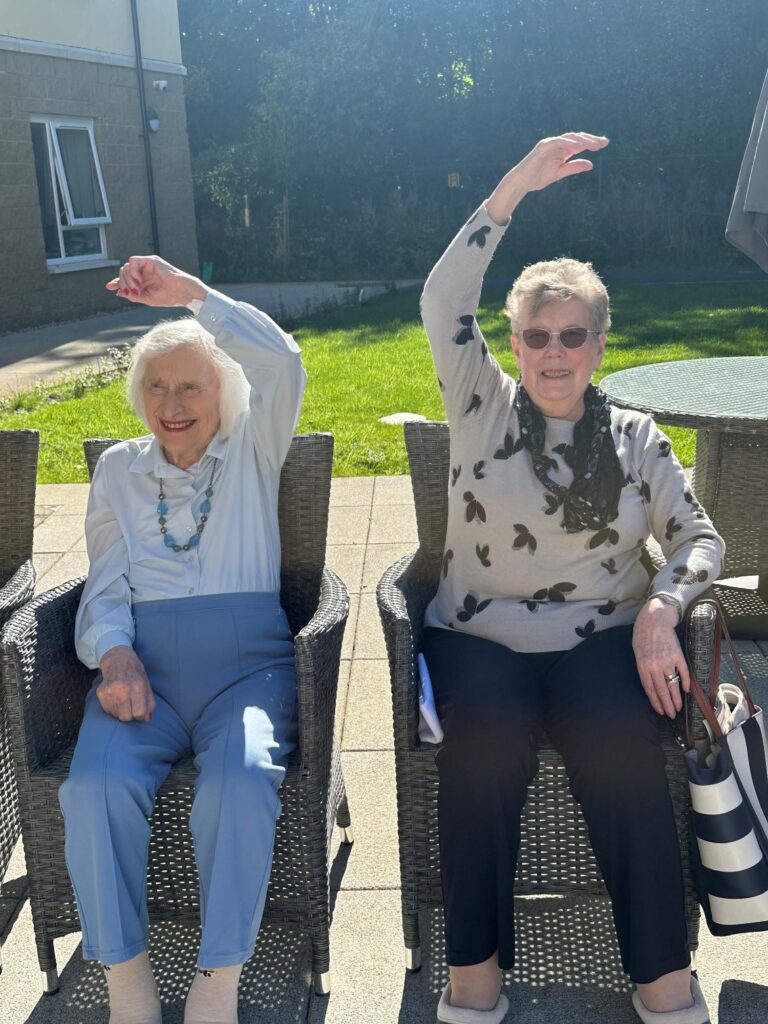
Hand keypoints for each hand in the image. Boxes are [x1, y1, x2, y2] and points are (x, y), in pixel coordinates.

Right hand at [97, 645, 155, 722]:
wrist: (118, 660)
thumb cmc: (135, 674)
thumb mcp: (147, 685)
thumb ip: (149, 703)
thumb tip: (147, 719)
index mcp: (137, 686)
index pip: (139, 713)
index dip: (140, 714)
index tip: (139, 709)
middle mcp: (122, 689)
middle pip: (126, 717)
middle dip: (130, 714)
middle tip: (131, 706)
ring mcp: (110, 691)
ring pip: (116, 715)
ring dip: (121, 711)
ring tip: (123, 700)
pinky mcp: (101, 693)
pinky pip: (108, 711)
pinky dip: (113, 708)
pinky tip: (116, 698)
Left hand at [106, 255, 208, 307]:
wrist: (182, 293)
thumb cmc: (169, 297)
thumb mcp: (147, 298)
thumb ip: (133, 295)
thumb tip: (119, 292)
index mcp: (144, 280)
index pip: (126, 278)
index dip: (116, 282)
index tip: (109, 287)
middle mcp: (144, 271)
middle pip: (123, 272)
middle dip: (123, 283)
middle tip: (132, 292)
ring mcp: (147, 265)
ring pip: (126, 266)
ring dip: (128, 279)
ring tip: (138, 288)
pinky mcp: (150, 260)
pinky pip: (133, 261)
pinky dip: (133, 272)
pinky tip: (139, 281)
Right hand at [486, 132, 608, 224]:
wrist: (523, 182)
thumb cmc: (539, 178)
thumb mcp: (561, 173)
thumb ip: (574, 167)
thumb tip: (591, 164)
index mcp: (563, 150)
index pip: (580, 143)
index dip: (592, 142)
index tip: (605, 144)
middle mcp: (558, 144)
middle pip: (578, 138)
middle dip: (591, 140)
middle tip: (604, 143)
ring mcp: (551, 143)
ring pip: (570, 138)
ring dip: (583, 140)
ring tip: (594, 145)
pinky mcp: (544, 145)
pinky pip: (558, 141)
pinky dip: (569, 142)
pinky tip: (579, 146)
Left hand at [632, 599, 689, 717]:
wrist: (654, 620)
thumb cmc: (643, 636)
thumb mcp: (638, 653)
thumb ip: (644, 669)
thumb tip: (651, 685)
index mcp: (643, 666)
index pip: (650, 689)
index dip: (655, 702)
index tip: (660, 711)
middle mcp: (655, 666)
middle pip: (662, 690)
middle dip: (667, 705)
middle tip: (671, 715)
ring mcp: (668, 661)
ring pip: (673, 684)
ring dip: (676, 698)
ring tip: (679, 707)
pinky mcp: (678, 655)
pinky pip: (683, 672)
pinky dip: (685, 682)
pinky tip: (686, 690)